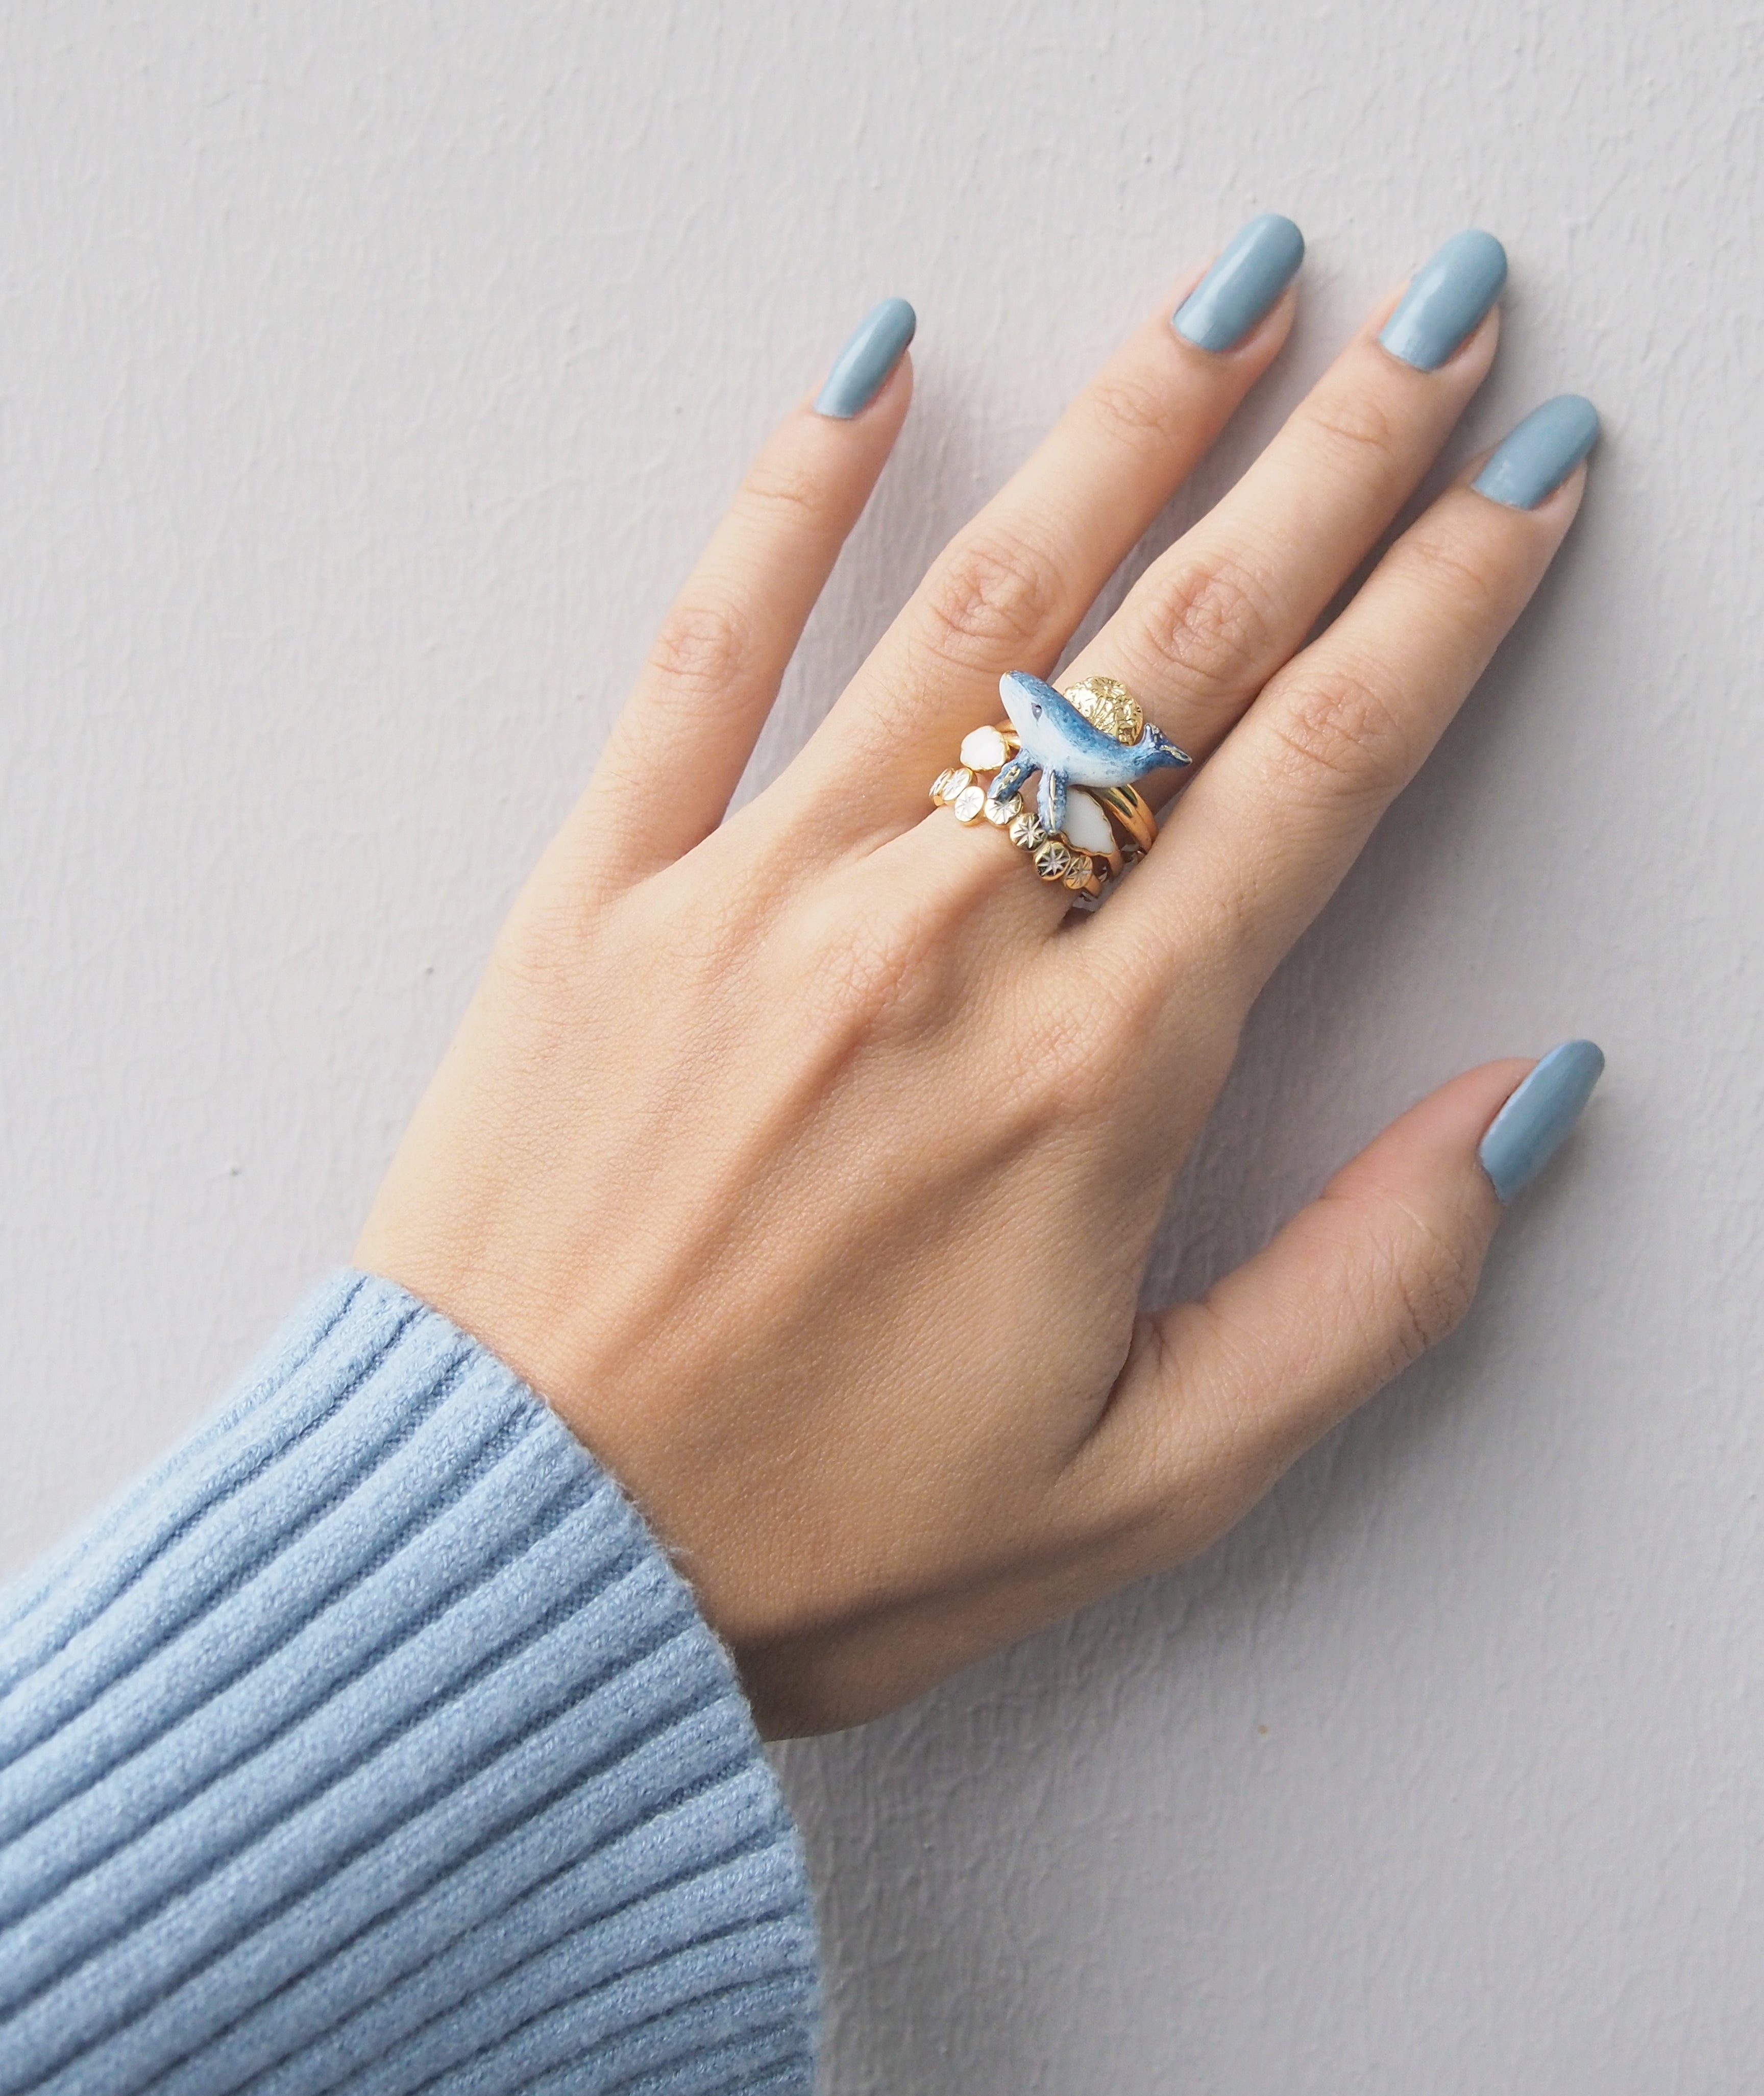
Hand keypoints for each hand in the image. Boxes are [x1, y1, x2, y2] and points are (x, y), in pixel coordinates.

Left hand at [356, 228, 1596, 1735]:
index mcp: (1090, 1082)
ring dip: (1124, 432)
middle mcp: (938, 947)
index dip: (1445, 605)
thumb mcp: (1145, 1487)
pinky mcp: (601, 899)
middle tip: (1430, 323)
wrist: (517, 1561)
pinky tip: (867, 373)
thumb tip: (1517, 1104)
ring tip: (1230, 299)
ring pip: (981, 608)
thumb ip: (1356, 1293)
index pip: (1316, 776)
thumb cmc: (817, 1546)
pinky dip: (786, 501)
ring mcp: (758, 899)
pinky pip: (703, 652)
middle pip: (1179, 647)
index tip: (1522, 480)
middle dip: (1332, 464)